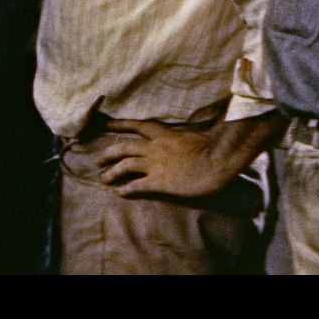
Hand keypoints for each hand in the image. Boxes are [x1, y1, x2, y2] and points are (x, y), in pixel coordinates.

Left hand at [94, 114, 282, 198]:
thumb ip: (182, 134)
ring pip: (125, 165)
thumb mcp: (195, 134)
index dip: (120, 125)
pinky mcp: (160, 181)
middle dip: (108, 153)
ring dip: (112, 172)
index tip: (107, 125)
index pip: (137, 125)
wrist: (220, 161)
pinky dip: (126, 189)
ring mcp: (156, 164)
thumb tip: (183, 133)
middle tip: (97, 160)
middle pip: (124, 147)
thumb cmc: (214, 148)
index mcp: (165, 134)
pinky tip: (119, 193)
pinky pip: (136, 185)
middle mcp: (155, 147)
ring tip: (104, 178)